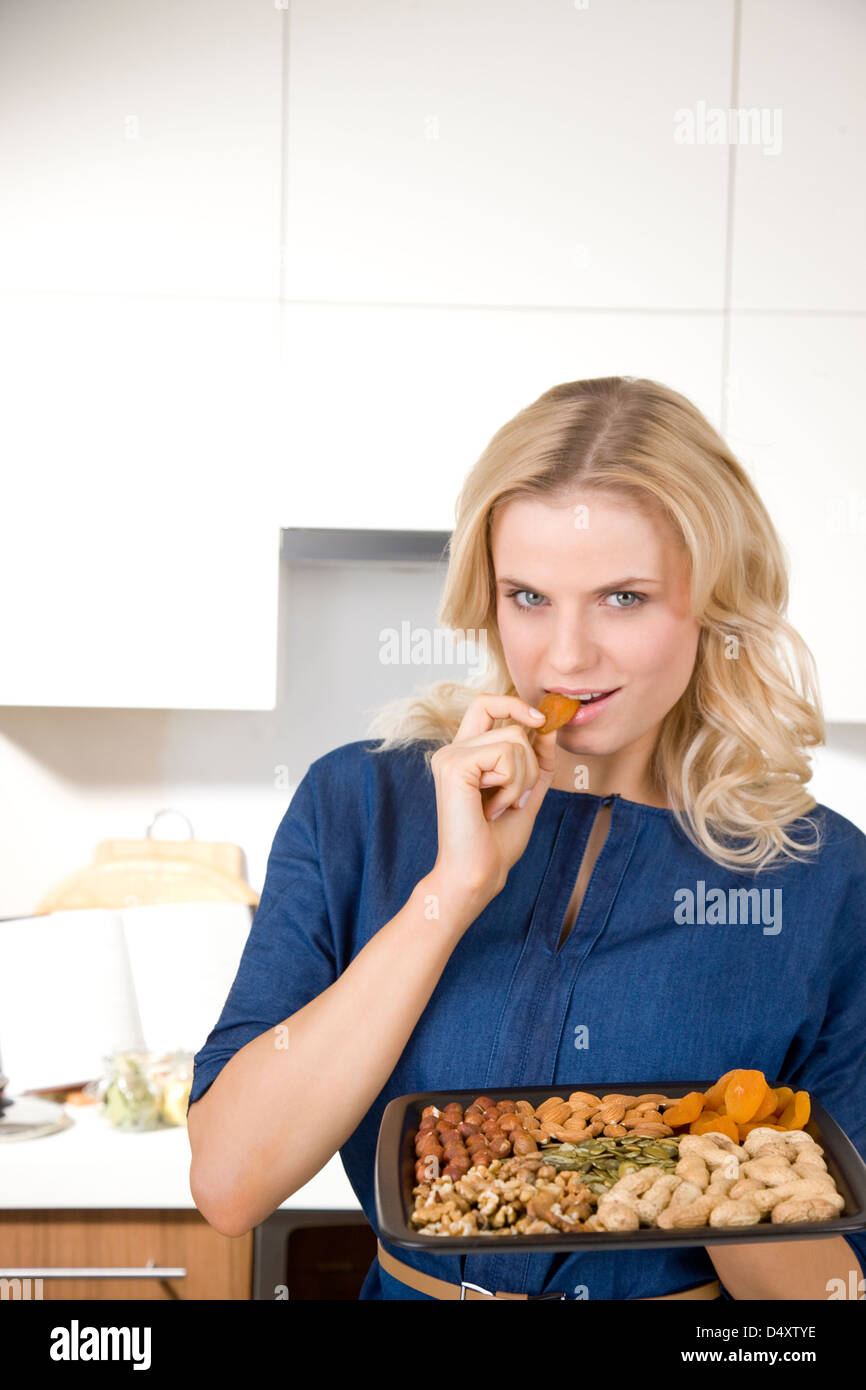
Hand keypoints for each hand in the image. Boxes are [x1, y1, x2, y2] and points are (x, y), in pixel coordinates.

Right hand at [429, 693, 558, 904]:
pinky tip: (493, 808)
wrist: (478, 873)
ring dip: (522, 779)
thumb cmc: (497, 841)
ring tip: (501, 806)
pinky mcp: (454, 765)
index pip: (486, 704)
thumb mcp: (526, 790)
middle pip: (512, 724)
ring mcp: (450, 755)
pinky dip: (512, 785)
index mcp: (464, 753)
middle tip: (514, 798)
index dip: (516, 704)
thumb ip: (537, 758)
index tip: (541, 723)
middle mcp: (452, 749)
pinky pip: (507, 755)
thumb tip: (549, 725)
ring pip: (514, 739)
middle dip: (530, 764)